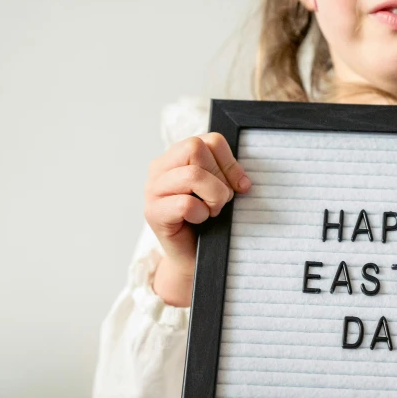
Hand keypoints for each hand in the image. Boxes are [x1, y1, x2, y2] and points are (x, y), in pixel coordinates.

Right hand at [144, 134, 250, 305]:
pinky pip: (185, 204)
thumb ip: (226, 174)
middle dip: (220, 178)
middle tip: (220, 201)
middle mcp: (160, 167)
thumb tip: (243, 182)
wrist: (193, 257)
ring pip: (193, 175)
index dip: (231, 163)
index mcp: (177, 155)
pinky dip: (201, 214)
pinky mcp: (153, 212)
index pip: (211, 140)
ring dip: (213, 197)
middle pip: (196, 148)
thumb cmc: (208, 222)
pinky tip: (199, 221)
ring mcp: (153, 189)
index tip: (239, 186)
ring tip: (211, 212)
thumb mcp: (220, 190)